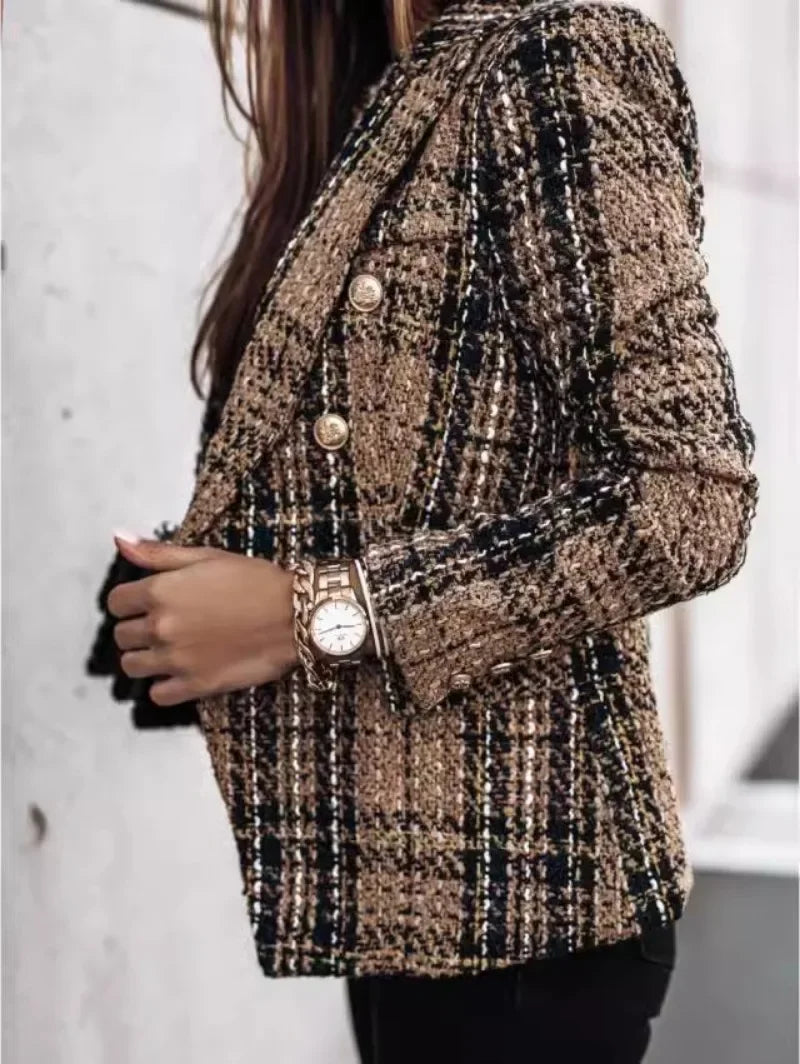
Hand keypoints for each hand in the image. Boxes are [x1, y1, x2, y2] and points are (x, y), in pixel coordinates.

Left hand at [107, 535, 298, 705]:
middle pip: (122, 636)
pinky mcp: (195, 684)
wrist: (295, 615)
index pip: (116, 603)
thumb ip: (157, 552)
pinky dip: (165, 685)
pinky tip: (183, 671)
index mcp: (160, 591)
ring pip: (133, 666)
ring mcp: (176, 659)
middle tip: (167, 624)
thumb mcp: (206, 556)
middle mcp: (161, 627)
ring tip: (172, 648)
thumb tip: (119, 538)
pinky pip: (158, 694)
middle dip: (138, 629)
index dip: (130, 601)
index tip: (148, 602)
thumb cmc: (255, 580)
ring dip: (146, 657)